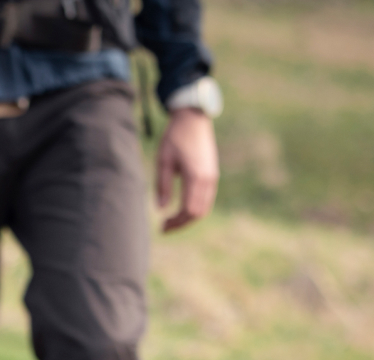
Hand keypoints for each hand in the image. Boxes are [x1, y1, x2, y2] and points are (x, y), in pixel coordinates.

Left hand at [155, 108, 217, 233]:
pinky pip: (206, 199)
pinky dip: (195, 208)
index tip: (161, 227)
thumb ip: (162, 185)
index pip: (188, 210)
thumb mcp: (162, 160)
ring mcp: (212, 177)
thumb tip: (161, 209)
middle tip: (164, 227)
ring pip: (204, 208)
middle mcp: (208, 179)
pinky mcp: (212, 174)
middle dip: (181, 224)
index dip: (175, 222)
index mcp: (195, 176)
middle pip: (198, 213)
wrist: (193, 119)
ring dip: (188, 218)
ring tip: (171, 221)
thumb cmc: (175, 137)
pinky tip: (181, 209)